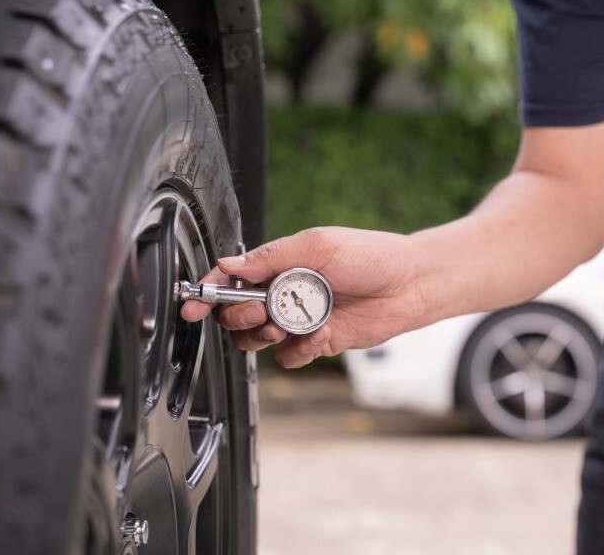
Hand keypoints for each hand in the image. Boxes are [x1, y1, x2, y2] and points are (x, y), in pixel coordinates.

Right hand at [180, 227, 427, 367]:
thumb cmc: (371, 255)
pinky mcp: (318, 342)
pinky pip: (289, 359)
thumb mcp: (318, 245)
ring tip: (289, 324)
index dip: (207, 292)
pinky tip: (321, 334)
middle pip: (236, 315)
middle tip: (266, 309)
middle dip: (241, 315)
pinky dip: (299, 351)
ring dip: (264, 336)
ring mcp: (300, 320)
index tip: (192, 303)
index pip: (231, 281)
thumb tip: (229, 265)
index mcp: (279, 266)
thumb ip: (271, 256)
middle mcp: (284, 294)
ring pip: (256, 340)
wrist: (411, 283)